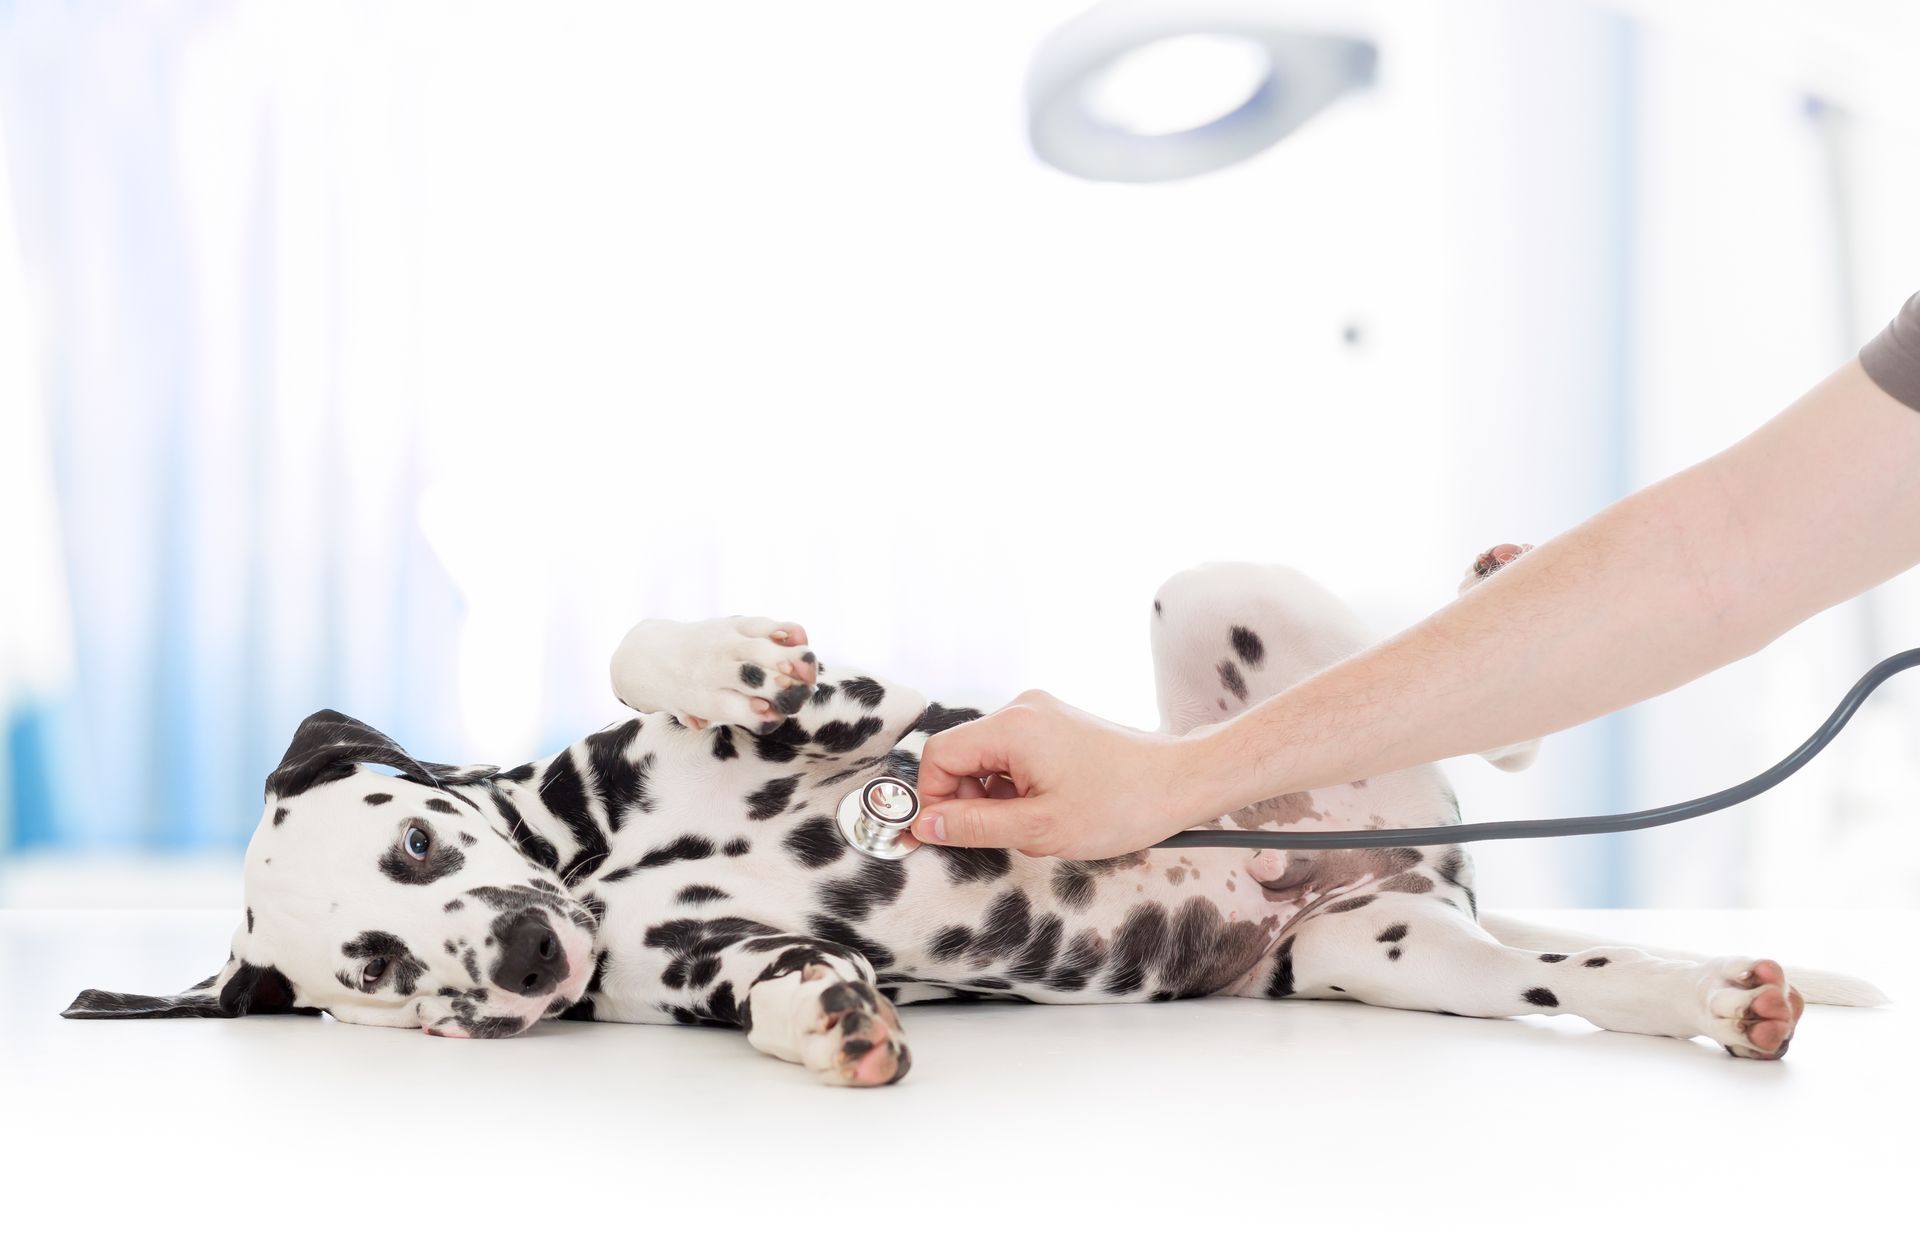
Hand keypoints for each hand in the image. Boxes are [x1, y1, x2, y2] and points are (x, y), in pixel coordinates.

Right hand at [911, 690, 1205, 858]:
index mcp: (1012, 727)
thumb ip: (974, 825)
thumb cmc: (1121, 806)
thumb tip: (924, 825)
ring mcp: (1041, 713)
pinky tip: (1045, 807)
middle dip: (966, 798)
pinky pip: (1012, 753)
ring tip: (1030, 822)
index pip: (938, 755)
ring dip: (992, 795)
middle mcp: (1022, 709)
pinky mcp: (1056, 724)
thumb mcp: (1039, 829)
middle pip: (960, 754)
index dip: (932, 798)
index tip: (944, 834)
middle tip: (996, 834)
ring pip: (986, 757)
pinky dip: (1014, 784)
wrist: (1181, 782)